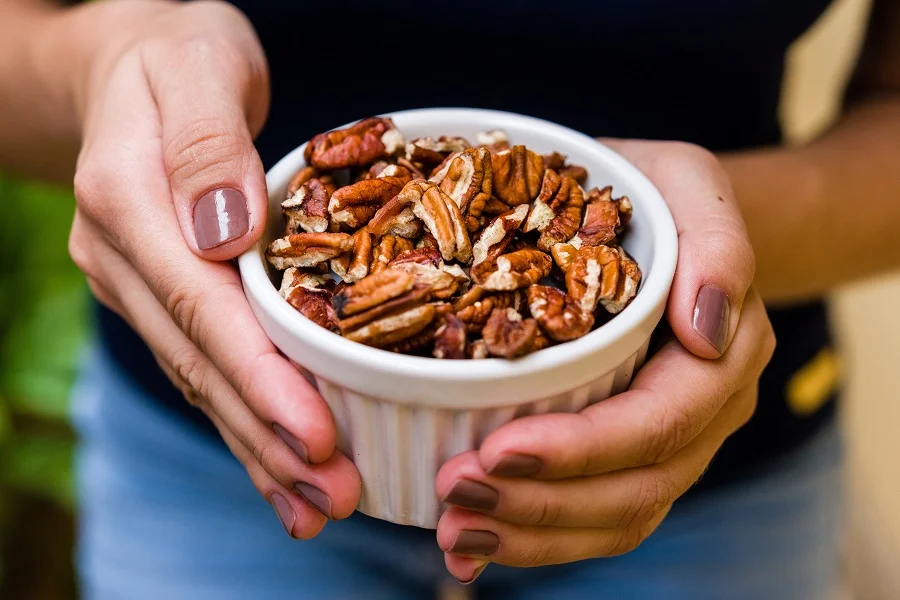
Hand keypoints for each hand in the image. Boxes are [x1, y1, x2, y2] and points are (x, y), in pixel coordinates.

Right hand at [64, 1, 359, 536]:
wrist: (132, 64)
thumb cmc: (177, 51)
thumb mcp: (198, 64)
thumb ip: (207, 144)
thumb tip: (226, 234)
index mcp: (127, 200)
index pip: (200, 308)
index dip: (259, 377)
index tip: (315, 435)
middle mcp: (123, 257)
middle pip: (200, 364)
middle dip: (268, 436)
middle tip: (335, 495)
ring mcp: (137, 284)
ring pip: (200, 381)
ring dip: (259, 449)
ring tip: (317, 506)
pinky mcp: (163, 296)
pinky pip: (204, 367)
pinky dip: (244, 422)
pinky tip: (280, 471)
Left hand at [435, 141, 774, 582]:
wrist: (653, 218)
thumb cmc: (658, 195)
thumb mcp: (688, 184)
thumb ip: (717, 244)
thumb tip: (707, 333)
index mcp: (723, 353)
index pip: (659, 422)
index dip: (581, 449)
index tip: (498, 451)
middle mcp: (704, 411)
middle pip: (635, 486)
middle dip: (541, 503)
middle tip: (454, 492)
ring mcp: (670, 441)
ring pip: (614, 517)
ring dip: (531, 535)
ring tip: (451, 531)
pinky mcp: (629, 454)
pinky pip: (594, 517)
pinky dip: (533, 539)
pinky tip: (470, 548)